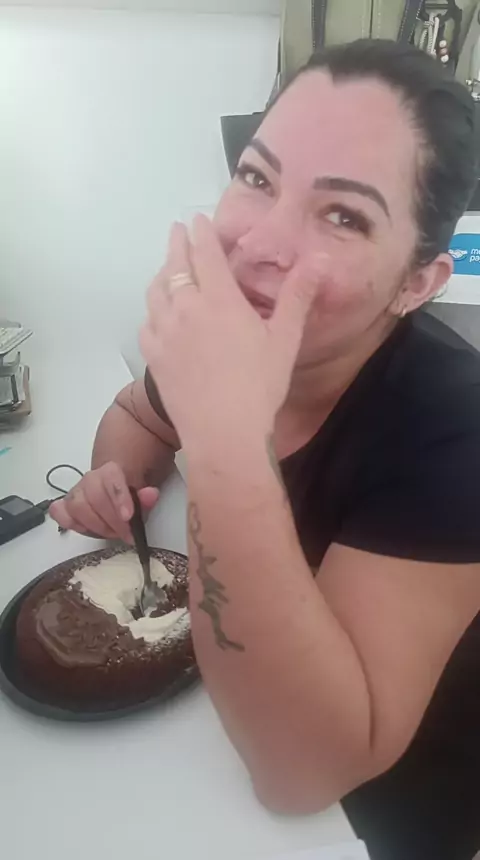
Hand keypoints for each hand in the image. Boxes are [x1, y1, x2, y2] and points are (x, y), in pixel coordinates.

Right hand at [49, 462, 158, 542]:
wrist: (112, 494)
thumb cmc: (128, 499)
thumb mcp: (142, 499)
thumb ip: (146, 497)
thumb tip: (151, 494)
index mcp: (111, 471)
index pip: (111, 478)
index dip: (119, 497)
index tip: (128, 517)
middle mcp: (90, 479)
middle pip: (94, 497)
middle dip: (111, 520)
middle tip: (125, 534)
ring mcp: (75, 492)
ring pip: (76, 506)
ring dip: (95, 525)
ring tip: (110, 533)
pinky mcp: (64, 506)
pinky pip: (59, 513)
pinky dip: (70, 522)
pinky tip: (86, 529)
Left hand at [140, 216, 327, 448]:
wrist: (223, 432)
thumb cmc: (260, 387)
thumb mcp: (285, 340)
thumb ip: (298, 296)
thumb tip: (318, 259)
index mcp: (219, 300)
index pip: (205, 254)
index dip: (201, 233)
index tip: (197, 219)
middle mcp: (186, 308)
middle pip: (175, 265)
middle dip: (177, 243)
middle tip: (178, 231)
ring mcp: (165, 332)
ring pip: (156, 292)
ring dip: (162, 273)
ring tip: (167, 268)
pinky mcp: (154, 356)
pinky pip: (148, 322)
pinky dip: (153, 310)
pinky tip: (159, 315)